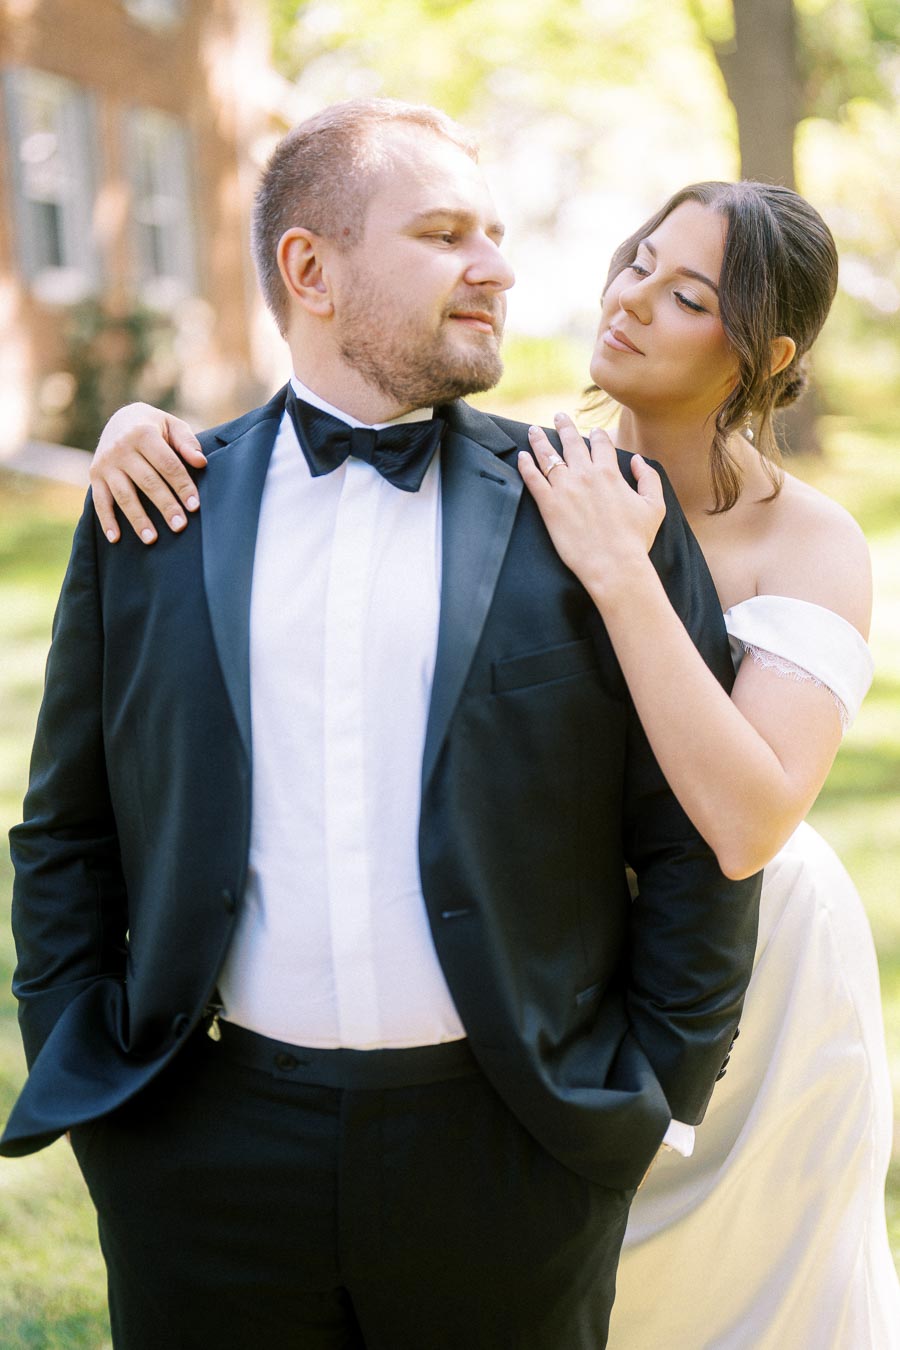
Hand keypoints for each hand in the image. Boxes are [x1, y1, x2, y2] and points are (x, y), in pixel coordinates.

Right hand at [90, 403, 205, 543]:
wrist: (120, 419)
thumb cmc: (155, 427)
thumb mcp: (171, 426)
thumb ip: (186, 442)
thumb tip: (200, 462)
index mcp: (143, 433)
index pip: (167, 464)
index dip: (182, 485)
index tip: (194, 506)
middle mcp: (121, 448)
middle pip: (147, 482)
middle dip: (165, 505)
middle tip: (180, 526)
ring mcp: (106, 463)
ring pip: (124, 495)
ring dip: (137, 519)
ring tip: (152, 539)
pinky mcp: (94, 475)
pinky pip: (100, 501)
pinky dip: (106, 521)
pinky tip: (116, 539)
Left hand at [518, 413, 665, 605]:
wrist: (614, 565)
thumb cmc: (636, 540)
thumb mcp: (655, 506)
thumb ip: (649, 478)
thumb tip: (638, 460)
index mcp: (610, 473)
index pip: (601, 444)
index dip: (597, 436)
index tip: (593, 431)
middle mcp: (585, 475)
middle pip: (572, 443)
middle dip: (565, 427)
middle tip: (558, 417)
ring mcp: (565, 489)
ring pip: (549, 456)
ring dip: (540, 441)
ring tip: (533, 430)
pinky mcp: (549, 505)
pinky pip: (533, 479)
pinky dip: (526, 466)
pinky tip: (521, 457)